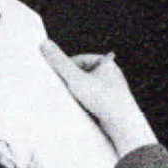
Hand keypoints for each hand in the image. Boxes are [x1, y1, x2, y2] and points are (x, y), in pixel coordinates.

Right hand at [40, 41, 158, 155]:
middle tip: (59, 89)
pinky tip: (78, 109)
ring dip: (77, 93)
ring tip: (68, 100)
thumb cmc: (102, 98)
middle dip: (70, 81)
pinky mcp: (111, 103)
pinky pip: (93, 99)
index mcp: (106, 62)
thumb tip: (45, 44)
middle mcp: (111, 73)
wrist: (122, 123)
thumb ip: (59, 62)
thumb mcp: (76, 78)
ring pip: (87, 87)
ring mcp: (112, 89)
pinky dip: (84, 102)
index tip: (54, 76)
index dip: (65, 67)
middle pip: (82, 74)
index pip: (79, 60)